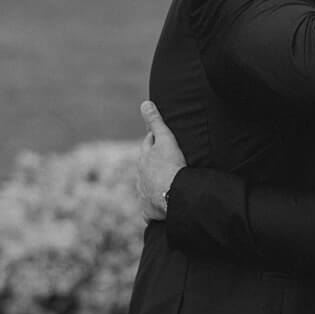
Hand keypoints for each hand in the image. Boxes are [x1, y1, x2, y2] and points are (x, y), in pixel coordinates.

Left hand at [133, 101, 183, 220]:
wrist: (173, 195)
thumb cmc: (170, 166)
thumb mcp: (165, 140)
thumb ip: (156, 122)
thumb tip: (144, 103)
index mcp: (145, 159)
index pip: (149, 145)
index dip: (155, 140)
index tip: (162, 138)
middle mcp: (141, 176)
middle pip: (147, 166)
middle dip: (153, 162)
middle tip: (166, 159)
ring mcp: (144, 193)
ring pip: (148, 186)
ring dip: (154, 183)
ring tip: (166, 183)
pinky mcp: (149, 210)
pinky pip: (151, 208)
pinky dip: (154, 207)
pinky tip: (161, 208)